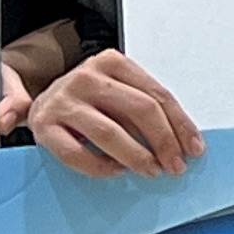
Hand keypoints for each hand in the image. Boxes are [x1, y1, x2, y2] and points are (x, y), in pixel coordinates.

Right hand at [27, 51, 203, 179]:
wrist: (40, 104)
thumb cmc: (88, 102)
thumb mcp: (118, 93)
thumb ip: (145, 108)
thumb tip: (182, 140)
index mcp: (111, 63)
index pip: (157, 94)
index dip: (180, 124)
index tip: (193, 148)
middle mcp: (87, 77)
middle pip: (139, 110)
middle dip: (164, 142)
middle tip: (176, 165)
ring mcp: (63, 101)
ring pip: (110, 133)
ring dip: (137, 157)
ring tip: (151, 170)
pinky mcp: (44, 125)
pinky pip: (77, 154)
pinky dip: (101, 167)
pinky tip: (116, 170)